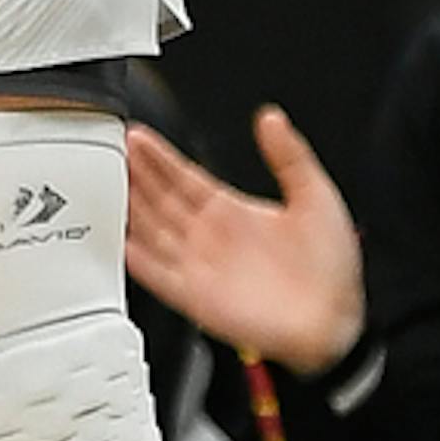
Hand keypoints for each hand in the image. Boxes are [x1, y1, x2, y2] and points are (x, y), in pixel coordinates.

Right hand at [124, 104, 364, 372]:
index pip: (184, 178)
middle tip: (110, 150)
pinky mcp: (195, 297)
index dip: (159, 158)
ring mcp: (200, 266)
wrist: (336, 323)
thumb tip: (271, 118)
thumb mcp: (315, 195)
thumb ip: (289, 155)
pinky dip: (135, 258)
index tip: (137, 136)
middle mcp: (211, 237)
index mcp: (233, 212)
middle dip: (135, 175)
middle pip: (160, 200)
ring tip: (103, 183)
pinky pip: (156, 274)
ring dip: (128, 209)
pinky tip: (116, 240)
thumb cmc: (331, 268)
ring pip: (151, 231)